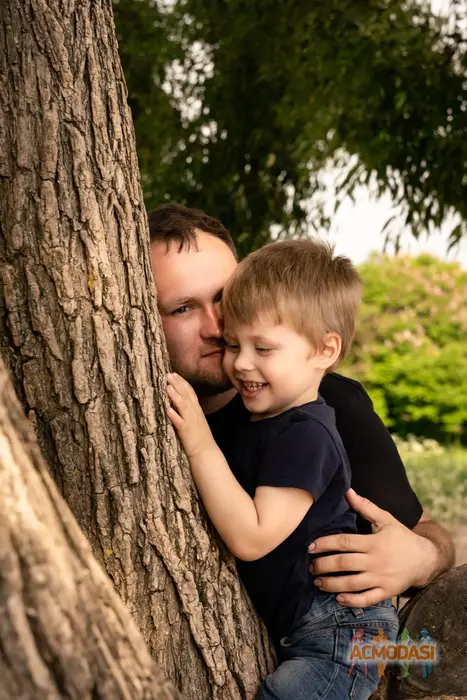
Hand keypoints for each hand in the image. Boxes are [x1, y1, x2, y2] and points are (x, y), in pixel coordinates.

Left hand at [166, 373, 215, 457]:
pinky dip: (174, 415)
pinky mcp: (186, 432)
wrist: (206, 453)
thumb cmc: (199, 438)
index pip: (190, 392)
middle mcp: (195, 413)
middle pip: (186, 395)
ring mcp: (191, 422)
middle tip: (168, 375)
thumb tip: (177, 403)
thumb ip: (188, 411)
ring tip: (167, 387)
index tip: (174, 374)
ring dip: (175, 396)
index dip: (182, 382)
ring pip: (183, 406)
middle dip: (177, 384)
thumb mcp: (196, 421)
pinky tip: (168, 409)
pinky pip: (180, 422)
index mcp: (197, 410)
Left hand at [308, 488, 437, 606]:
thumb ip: (365, 506)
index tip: (310, 547)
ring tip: (317, 582)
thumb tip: (347, 491)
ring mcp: (381, 578)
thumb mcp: (385, 519)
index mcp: (373, 542)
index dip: (325, 544)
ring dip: (331, 584)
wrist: (425, 559)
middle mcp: (376, 561)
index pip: (344, 542)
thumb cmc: (401, 537)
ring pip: (351, 584)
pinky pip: (366, 599)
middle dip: (323, 566)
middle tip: (310, 567)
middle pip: (344, 564)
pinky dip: (351, 601)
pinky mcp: (386, 592)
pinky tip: (338, 598)